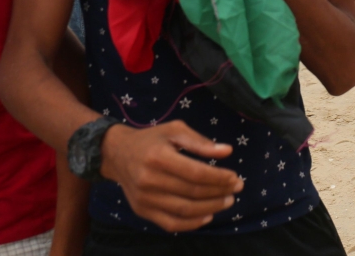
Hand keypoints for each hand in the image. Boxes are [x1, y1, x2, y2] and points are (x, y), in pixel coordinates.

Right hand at [99, 121, 240, 231]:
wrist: (118, 154)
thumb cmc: (151, 140)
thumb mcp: (175, 130)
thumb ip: (200, 142)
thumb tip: (227, 151)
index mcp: (158, 156)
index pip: (195, 173)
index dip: (219, 178)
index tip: (235, 178)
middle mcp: (149, 180)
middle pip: (192, 192)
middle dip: (219, 192)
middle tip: (236, 189)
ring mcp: (145, 198)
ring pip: (184, 210)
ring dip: (211, 208)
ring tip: (227, 201)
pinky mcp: (142, 211)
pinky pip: (171, 223)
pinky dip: (192, 223)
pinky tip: (208, 215)